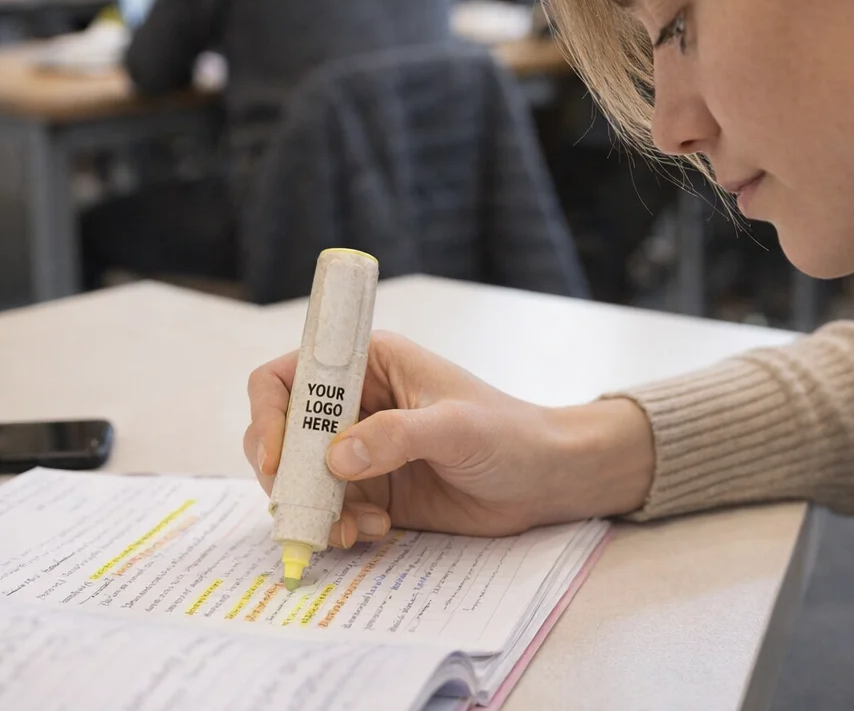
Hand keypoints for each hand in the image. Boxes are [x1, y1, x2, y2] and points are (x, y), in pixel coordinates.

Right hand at [243, 332, 653, 548]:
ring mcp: (360, 448)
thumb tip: (335, 458)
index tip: (275, 457)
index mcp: (368, 363)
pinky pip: (329, 510)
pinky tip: (374, 531)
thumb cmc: (508, 433)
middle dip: (284, 473)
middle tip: (306, 507)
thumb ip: (397, 435)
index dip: (270, 413)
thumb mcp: (456, 427)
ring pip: (300, 478)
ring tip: (352, 527)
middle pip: (282, 432)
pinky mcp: (372, 489)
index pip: (290, 375)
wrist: (543, 479)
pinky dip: (337, 526)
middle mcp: (355, 403)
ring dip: (312, 508)